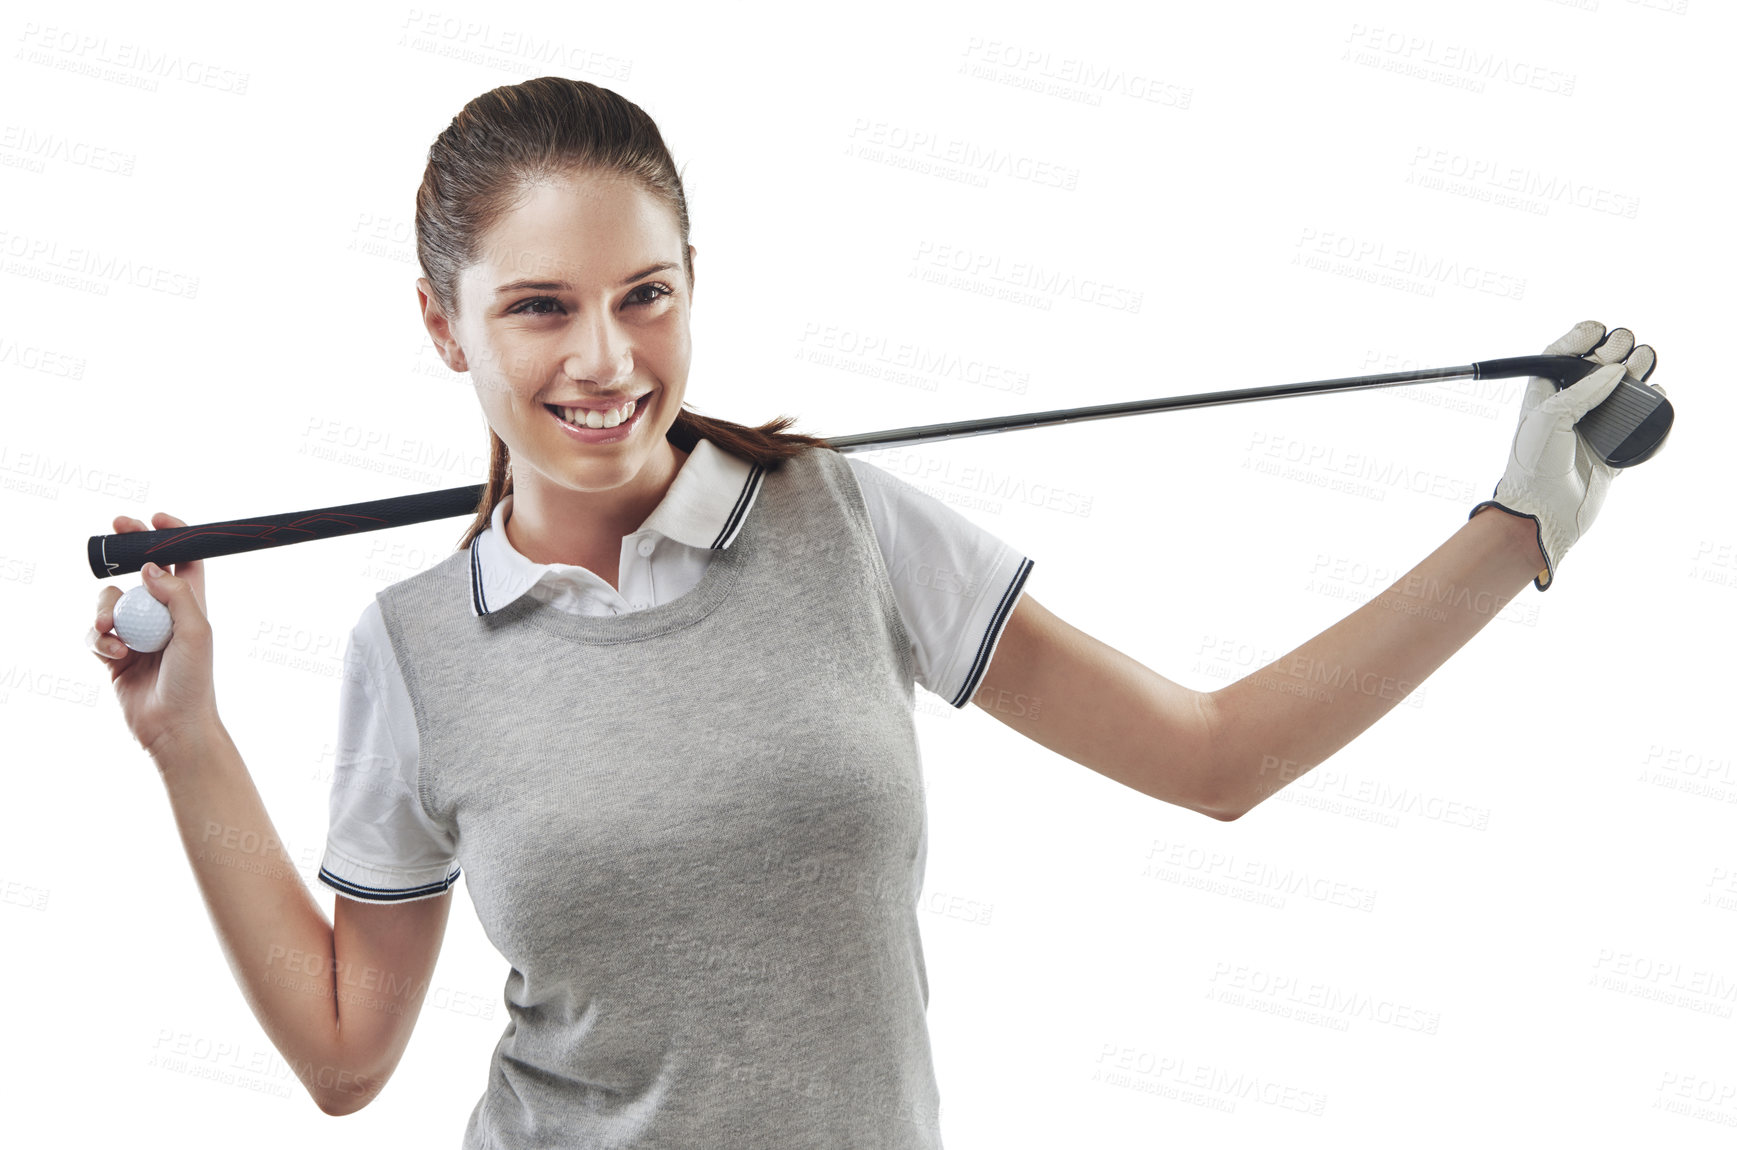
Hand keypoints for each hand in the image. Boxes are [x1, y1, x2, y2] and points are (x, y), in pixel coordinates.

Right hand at [85, 513, 219, 759]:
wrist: (173, 727)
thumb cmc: (194, 681)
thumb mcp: (196, 632)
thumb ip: (176, 595)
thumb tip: (150, 567)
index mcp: (190, 605)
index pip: (184, 560)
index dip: (172, 536)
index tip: (155, 518)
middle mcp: (163, 615)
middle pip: (140, 572)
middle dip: (125, 550)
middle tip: (114, 531)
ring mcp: (137, 633)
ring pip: (110, 601)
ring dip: (106, 609)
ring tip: (112, 629)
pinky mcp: (114, 655)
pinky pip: (96, 633)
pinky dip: (100, 640)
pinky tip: (115, 655)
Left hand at [1471, 320, 1661, 590]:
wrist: (1543, 513)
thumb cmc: (1533, 465)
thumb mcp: (1549, 418)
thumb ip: (1582, 391)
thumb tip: (1615, 370)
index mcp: (1545, 395)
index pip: (1562, 356)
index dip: (1580, 339)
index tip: (1598, 330)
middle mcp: (1569, 408)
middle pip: (1598, 368)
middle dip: (1615, 351)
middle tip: (1626, 347)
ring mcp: (1592, 428)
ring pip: (1621, 392)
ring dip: (1636, 373)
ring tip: (1644, 361)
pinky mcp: (1612, 449)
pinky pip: (1638, 424)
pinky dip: (1650, 408)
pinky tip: (1656, 396)